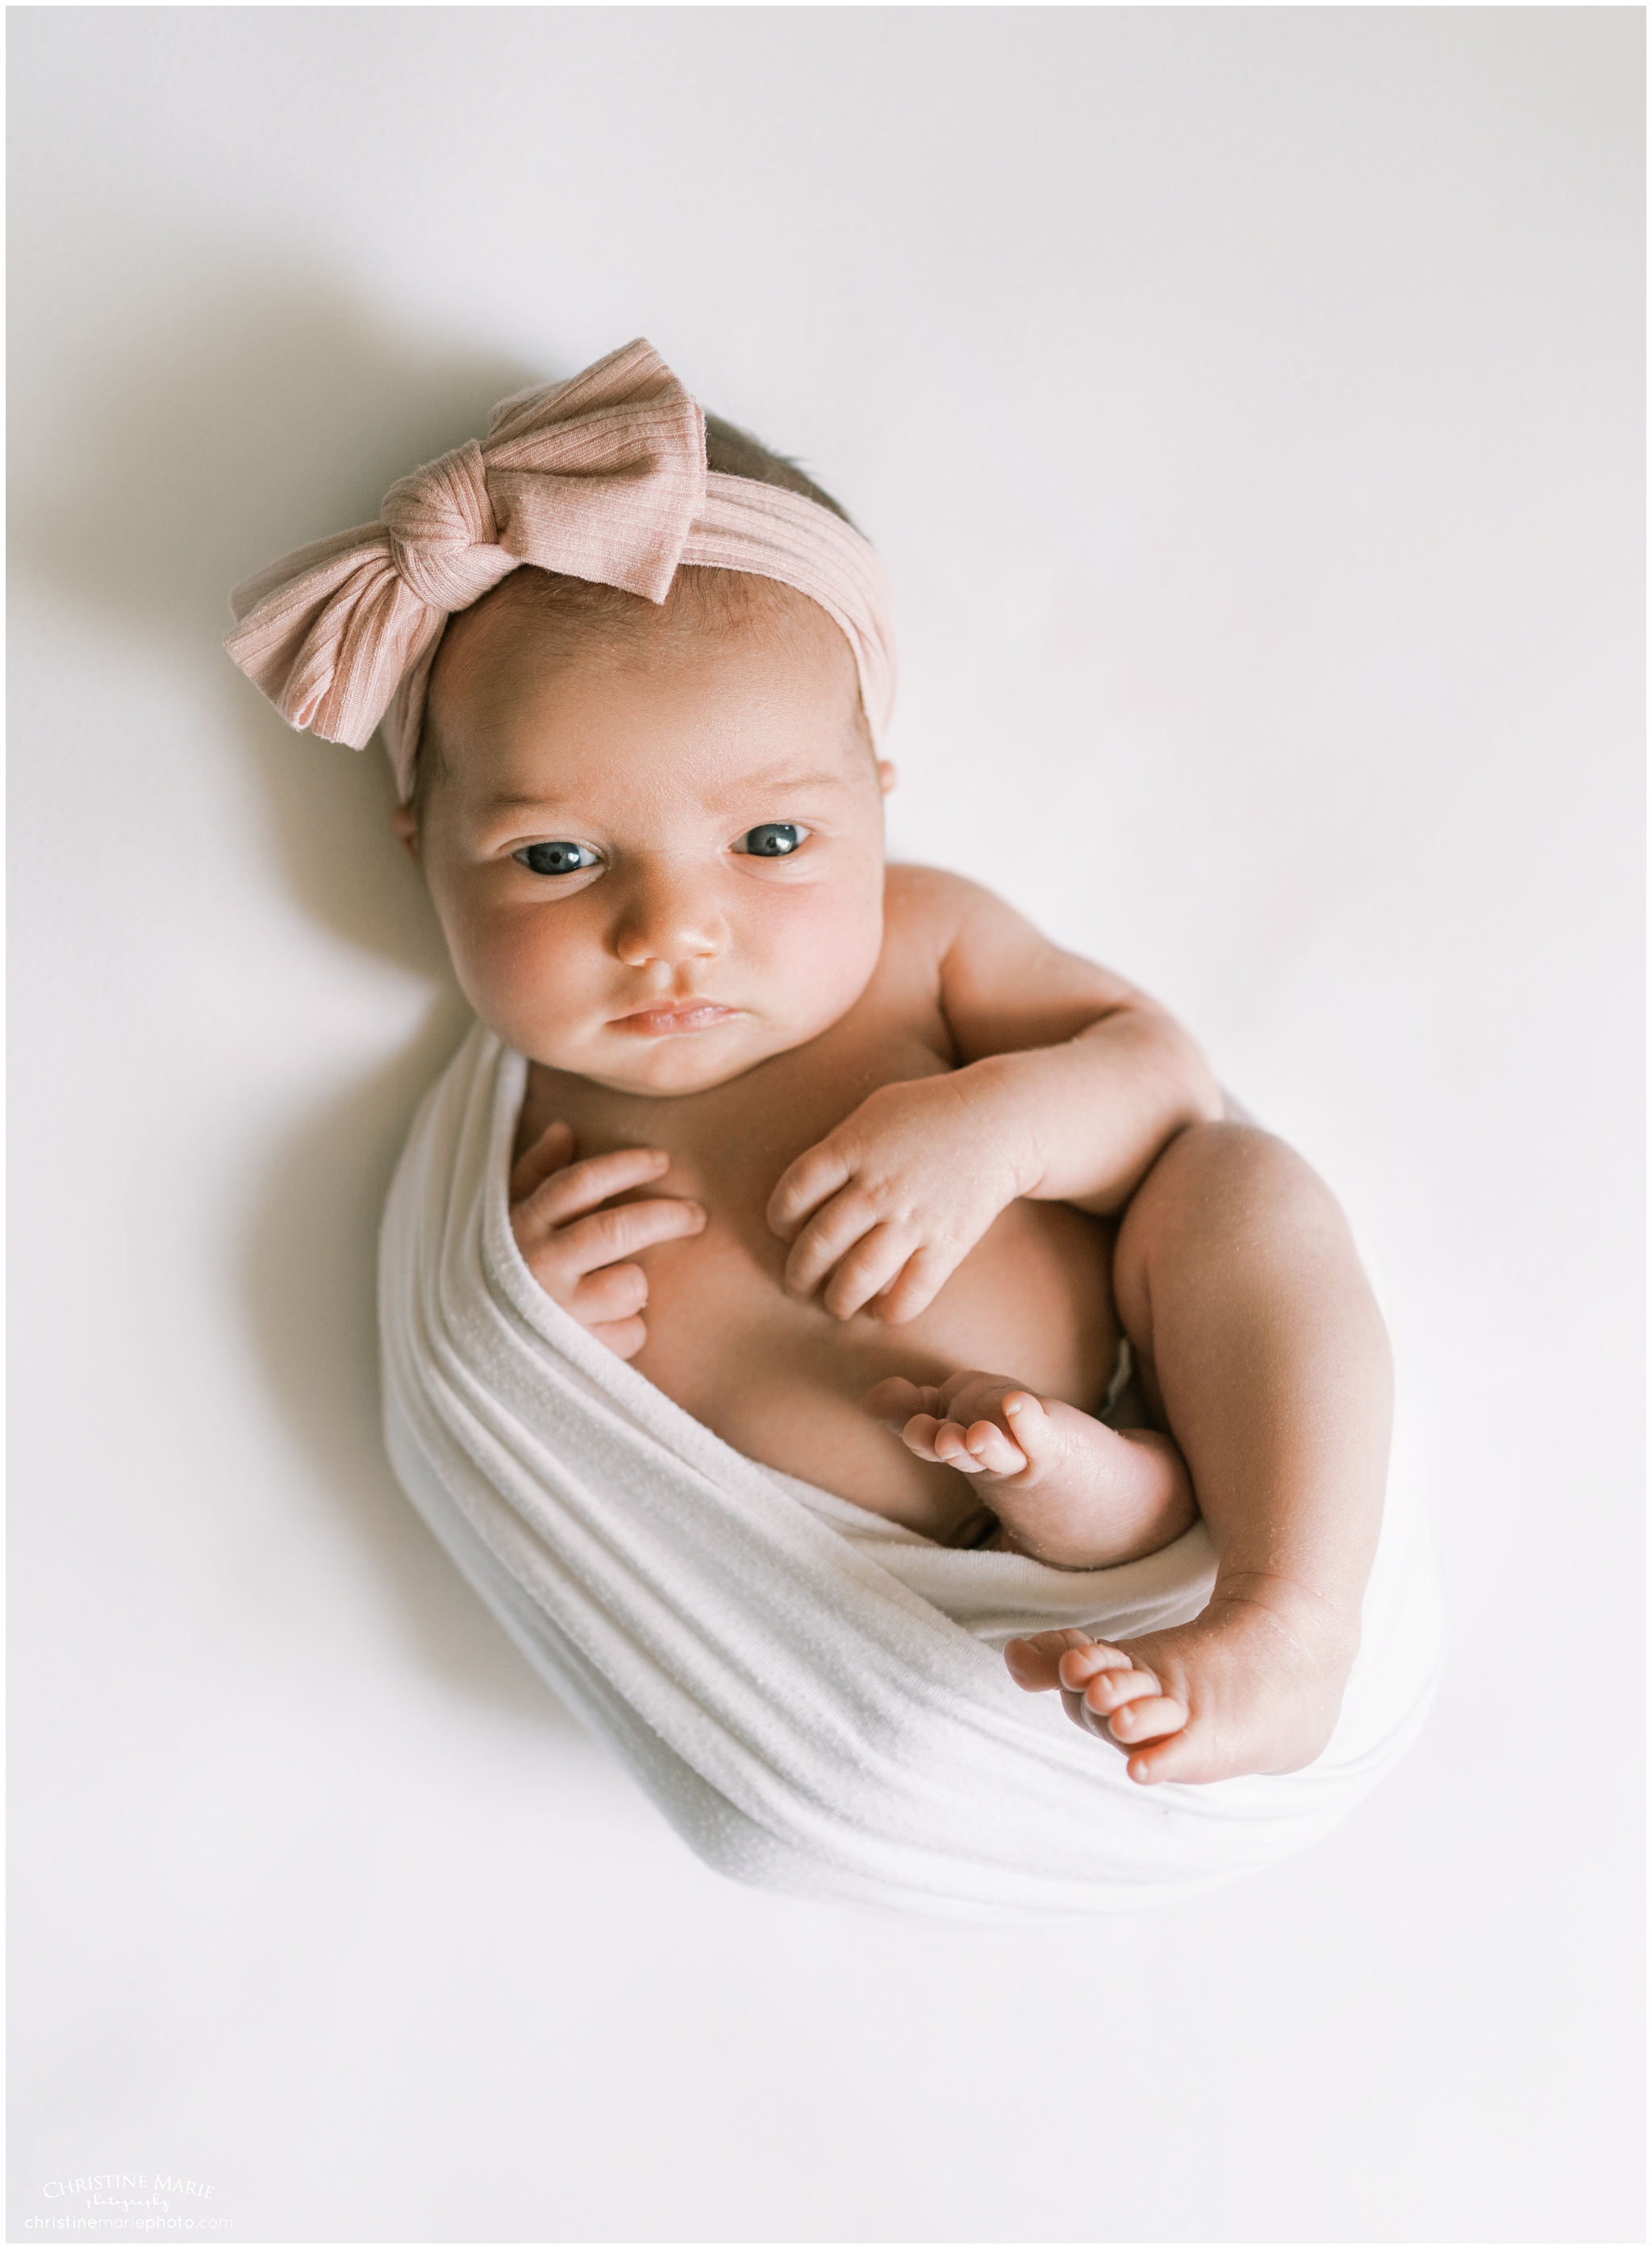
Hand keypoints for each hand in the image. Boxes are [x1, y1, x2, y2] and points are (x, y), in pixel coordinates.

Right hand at [509, 1121, 704, 1359]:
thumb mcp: (508, 1218)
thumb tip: (563, 1129)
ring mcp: (559, 1312)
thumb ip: (535, 1173)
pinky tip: (606, 1330)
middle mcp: (539, 1266)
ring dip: (636, 1285)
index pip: (578, 1183)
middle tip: (696, 1214)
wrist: (475, 1354)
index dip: (625, 1166)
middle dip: (666, 1217)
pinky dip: (628, 1331)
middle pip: (616, 1229)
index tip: (662, 1161)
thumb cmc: (506, 1273)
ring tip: (622, 1289)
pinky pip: (630, 1333)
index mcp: (523, 1225)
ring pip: (629, 1286)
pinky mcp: (576, 1354)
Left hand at [765, 1070, 1026, 1322]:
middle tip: (797, 1285)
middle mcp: (877, 1186)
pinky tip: (880, 1310)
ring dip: (838, 1300)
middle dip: (799, 1274)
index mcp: (852, 1148)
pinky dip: (889, 1311)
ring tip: (836, 1305)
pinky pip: (911, 1292)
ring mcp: (913, 1217)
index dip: (780, 1218)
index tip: (784, 1231)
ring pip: (858, 1276)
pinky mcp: (948, 1242)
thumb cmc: (928, 1112)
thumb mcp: (874, 1112)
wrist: (999, 1119)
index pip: (794, 1192)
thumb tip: (806, 1194)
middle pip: (819, 1242)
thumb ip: (838, 1148)